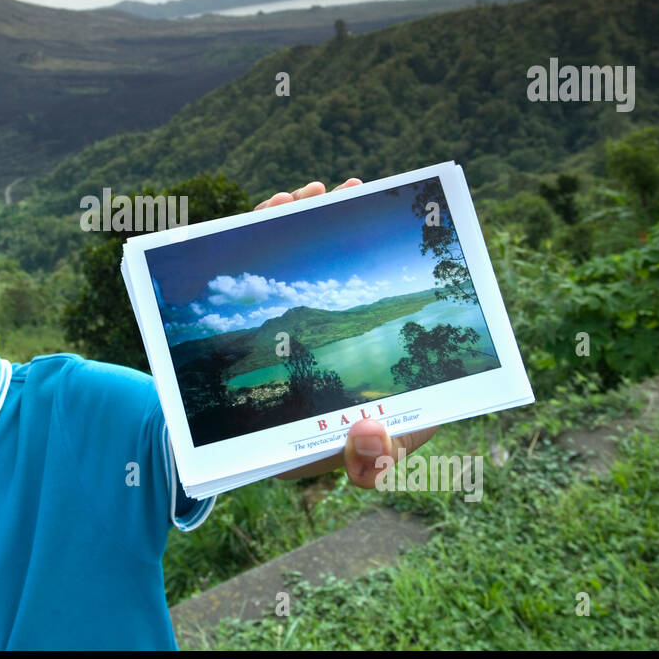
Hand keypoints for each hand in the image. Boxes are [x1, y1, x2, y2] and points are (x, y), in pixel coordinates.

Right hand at [252, 177, 436, 487]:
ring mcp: (306, 306)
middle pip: (355, 258)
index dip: (405, 268)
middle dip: (353, 222)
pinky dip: (268, 228)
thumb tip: (371, 429)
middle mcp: (347, 316)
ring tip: (311, 192)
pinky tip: (273, 207)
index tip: (402, 234)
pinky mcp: (266, 304)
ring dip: (310, 215)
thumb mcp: (354, 467)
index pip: (402, 303)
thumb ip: (370, 466)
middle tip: (354, 190)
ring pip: (312, 249)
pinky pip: (269, 258)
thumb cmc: (315, 452)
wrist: (253, 452)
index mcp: (388, 348)